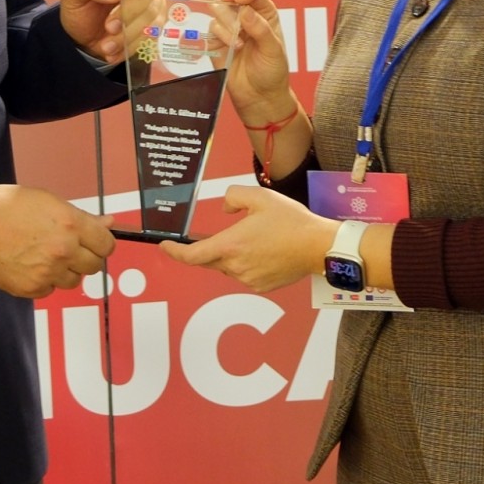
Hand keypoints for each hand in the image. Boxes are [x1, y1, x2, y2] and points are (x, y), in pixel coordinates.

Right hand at [0, 184, 115, 298]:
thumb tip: (106, 223)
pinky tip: (30, 265)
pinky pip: (49, 289)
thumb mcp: (45, 200)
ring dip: (66, 270)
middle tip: (69, 248)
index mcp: (70, 224)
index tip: (94, 240)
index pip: (106, 244)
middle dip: (85, 257)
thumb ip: (78, 216)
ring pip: (73, 280)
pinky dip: (45, 281)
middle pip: (94, 265)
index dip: (101, 242)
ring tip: (46, 256)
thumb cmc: (5, 206)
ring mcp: (48, 272)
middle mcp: (64, 251)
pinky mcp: (31, 288)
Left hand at [60, 0, 160, 62]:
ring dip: (129, 33)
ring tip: (107, 44)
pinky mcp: (154, 24)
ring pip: (153, 16)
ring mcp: (151, 2)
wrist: (82, 36)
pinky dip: (132, 46)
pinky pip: (152, 35)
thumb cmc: (80, 5)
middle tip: (109, 26)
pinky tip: (114, 50)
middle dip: (129, 12)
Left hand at [159, 184, 335, 291]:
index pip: (192, 255)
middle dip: (208, 247)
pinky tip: (264, 250)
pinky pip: (244, 274)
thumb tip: (224, 208)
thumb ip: (234, 197)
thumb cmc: (291, 221)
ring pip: (228, 266)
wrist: (318, 247)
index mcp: (231, 245)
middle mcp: (236, 266)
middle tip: (218, 234)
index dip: (174, 252)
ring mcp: (248, 279)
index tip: (164, 246)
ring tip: (256, 237)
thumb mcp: (260, 197)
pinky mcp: (261, 286)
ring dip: (231, 253)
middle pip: (210, 260)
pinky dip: (246, 262)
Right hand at [209, 0, 295, 121]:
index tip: (240, 0)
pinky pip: (210, 27)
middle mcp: (244, 15)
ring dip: (225, 20)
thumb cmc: (272, 72)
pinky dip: (219, 35)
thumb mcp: (274, 49)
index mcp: (263, 12)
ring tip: (238, 40)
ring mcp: (228, 26)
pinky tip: (231, 48)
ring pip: (217, 7)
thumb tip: (245, 9)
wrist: (259, 96)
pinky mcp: (215, 40)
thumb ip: (261, 28)